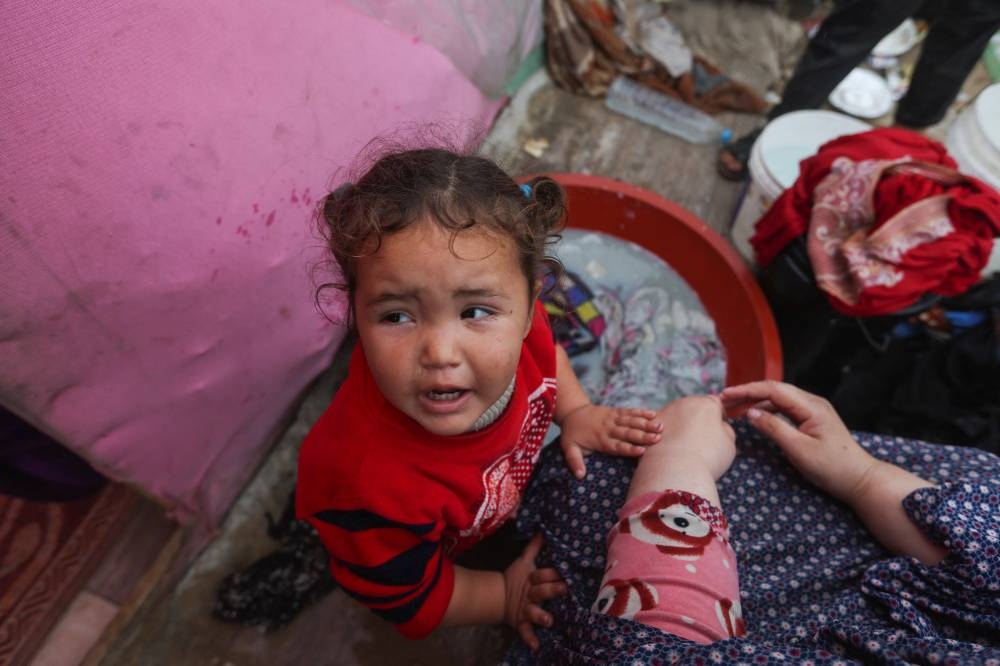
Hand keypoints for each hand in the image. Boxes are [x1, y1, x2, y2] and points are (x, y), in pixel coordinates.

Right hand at [503, 534, 566, 650]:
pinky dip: (529, 638)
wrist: (498, 596)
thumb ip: (534, 547)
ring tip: (549, 621)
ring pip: (534, 612)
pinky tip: (536, 646)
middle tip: (564, 589)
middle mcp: (531, 594)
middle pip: (542, 591)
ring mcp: (526, 609)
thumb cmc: (516, 578)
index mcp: (533, 578)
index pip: (543, 574)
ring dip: (541, 616)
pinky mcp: (521, 623)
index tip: (564, 573)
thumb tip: (543, 529)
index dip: (551, 573)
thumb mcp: (524, 561)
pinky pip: (525, 631)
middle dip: (552, 590)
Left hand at [559, 404, 662, 478]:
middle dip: (643, 435)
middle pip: (628, 432)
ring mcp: (613, 418)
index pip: (617, 445)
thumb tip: (579, 476)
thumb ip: (575, 462)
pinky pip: (629, 411)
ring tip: (660, 426)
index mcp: (600, 440)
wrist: (573, 412)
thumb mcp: (569, 449)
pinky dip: (641, 412)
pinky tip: (653, 414)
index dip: (629, 448)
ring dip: (646, 423)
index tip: (642, 451)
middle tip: (658, 438)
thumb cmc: (573, 434)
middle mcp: (608, 428)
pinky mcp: (616, 411)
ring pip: (631, 420)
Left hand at [655, 395, 735, 480]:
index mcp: (706, 404)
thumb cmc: (708, 458)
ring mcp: (664, 412)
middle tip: (699, 440)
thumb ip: (726, 430)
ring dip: (679, 425)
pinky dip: (665, 434)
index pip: (715, 404)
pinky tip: (669, 449)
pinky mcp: (649, 426)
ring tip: (682, 447)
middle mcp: (684, 402)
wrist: (675, 470)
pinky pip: (660, 427)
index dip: (719, 416)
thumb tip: (720, 426)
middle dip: (697, 420)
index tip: (718, 429)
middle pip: (693, 408)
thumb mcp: (728, 444)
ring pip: (675, 415)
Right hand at [720, 381, 878, 502]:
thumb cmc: (832, 467)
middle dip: (747, 393)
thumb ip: (773, 428)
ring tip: (734, 408)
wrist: (859, 479)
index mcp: (810, 406)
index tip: (726, 394)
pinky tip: (754, 416)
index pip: (773, 389)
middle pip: (774, 390)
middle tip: (724, 400)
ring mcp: (812, 410)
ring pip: (778, 399)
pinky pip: (784, 409)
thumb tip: (750, 412)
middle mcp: (812, 402)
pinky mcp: (811, 419)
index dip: (747, 390)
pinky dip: (767, 410)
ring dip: (755, 401)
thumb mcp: (799, 449)